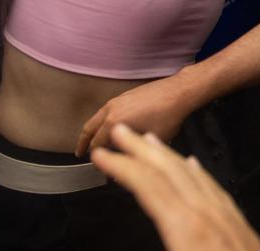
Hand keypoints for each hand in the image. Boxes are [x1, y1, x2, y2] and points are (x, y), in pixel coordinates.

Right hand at [77, 78, 193, 155]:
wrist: (178, 92)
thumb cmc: (168, 117)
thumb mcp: (150, 142)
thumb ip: (133, 154)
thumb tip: (125, 165)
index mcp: (113, 123)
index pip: (96, 144)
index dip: (96, 158)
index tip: (97, 166)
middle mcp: (110, 110)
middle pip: (90, 129)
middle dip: (84, 142)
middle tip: (80, 153)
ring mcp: (117, 100)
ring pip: (97, 117)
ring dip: (92, 129)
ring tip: (92, 140)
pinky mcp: (125, 95)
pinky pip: (106, 110)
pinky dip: (102, 120)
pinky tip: (110, 126)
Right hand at [92, 125, 259, 250]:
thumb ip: (148, 243)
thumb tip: (118, 243)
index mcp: (187, 230)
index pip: (149, 186)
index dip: (123, 167)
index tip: (102, 155)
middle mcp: (209, 218)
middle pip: (171, 171)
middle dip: (143, 149)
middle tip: (122, 132)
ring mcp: (228, 220)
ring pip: (195, 176)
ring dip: (169, 156)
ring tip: (151, 142)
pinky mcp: (241, 229)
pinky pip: (216, 190)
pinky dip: (199, 174)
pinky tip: (195, 168)